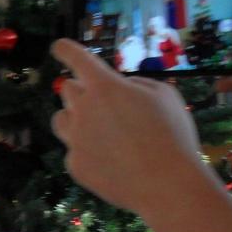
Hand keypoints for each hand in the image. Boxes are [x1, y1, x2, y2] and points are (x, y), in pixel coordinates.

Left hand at [50, 38, 211, 224]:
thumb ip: (135, 86)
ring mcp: (74, 139)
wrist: (165, 184)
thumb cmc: (172, 134)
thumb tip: (121, 88)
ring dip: (75, 118)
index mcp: (105, 87)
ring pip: (61, 120)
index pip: (77, 60)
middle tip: (101, 102)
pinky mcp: (74, 164)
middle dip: (81, 91)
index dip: (66, 50)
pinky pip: (74, 151)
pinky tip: (112, 160)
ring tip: (102, 130)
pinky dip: (88, 151)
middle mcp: (82, 110)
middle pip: (67, 90)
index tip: (59, 47)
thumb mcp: (164, 95)